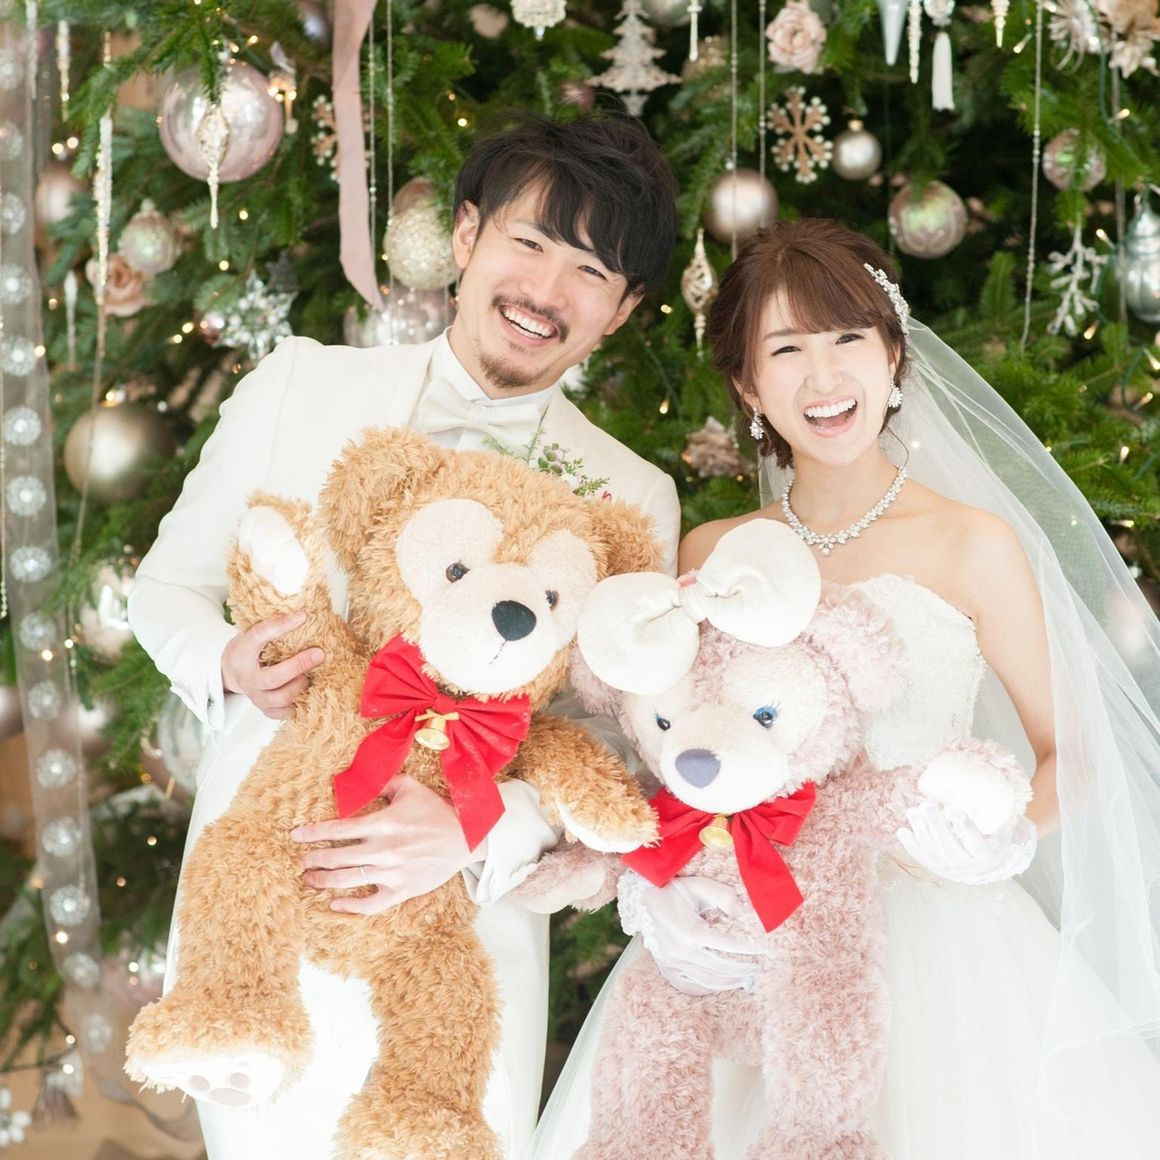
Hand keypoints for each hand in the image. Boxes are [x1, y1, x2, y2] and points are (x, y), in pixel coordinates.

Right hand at [220, 611, 323, 719]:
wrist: (230, 672)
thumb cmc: (248, 651)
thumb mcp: (252, 634)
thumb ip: (271, 628)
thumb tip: (303, 613)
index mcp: (241, 653)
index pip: (259, 636)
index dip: (280, 625)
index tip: (302, 616)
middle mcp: (246, 678)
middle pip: (273, 677)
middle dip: (299, 665)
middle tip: (319, 653)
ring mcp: (255, 697)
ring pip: (281, 698)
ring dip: (300, 685)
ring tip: (308, 675)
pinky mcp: (265, 709)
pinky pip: (284, 712)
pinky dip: (298, 703)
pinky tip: (306, 691)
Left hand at [292, 776, 475, 912]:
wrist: (466, 837)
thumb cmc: (436, 810)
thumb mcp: (411, 788)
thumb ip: (383, 783)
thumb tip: (360, 780)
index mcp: (383, 823)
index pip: (338, 829)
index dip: (313, 832)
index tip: (296, 835)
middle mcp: (384, 849)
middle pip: (336, 857)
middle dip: (312, 859)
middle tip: (299, 861)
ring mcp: (392, 872)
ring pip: (347, 880)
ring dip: (323, 881)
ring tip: (309, 879)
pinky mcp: (402, 890)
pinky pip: (371, 904)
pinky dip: (350, 907)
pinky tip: (335, 904)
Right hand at [618, 872, 767, 995]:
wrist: (642, 898)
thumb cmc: (673, 889)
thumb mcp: (699, 885)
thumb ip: (724, 896)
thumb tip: (744, 912)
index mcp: (691, 932)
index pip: (728, 946)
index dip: (749, 949)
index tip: (766, 951)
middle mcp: (682, 951)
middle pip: (721, 968)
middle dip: (743, 970)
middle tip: (760, 968)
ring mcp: (674, 961)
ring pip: (708, 979)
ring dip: (729, 981)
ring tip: (747, 979)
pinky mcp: (669, 965)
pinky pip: (694, 982)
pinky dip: (712, 985)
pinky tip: (725, 982)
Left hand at [896, 799, 1036, 884]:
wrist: (974, 858)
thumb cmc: (980, 831)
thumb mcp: (983, 823)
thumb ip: (972, 814)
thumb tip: (951, 800)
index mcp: (984, 854)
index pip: (974, 843)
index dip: (963, 827)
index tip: (951, 809)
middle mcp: (966, 865)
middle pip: (950, 848)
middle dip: (936, 825)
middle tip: (927, 805)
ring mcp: (949, 868)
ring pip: (933, 853)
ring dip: (921, 831)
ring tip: (912, 811)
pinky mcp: (934, 867)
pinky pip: (921, 857)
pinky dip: (911, 844)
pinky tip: (902, 831)